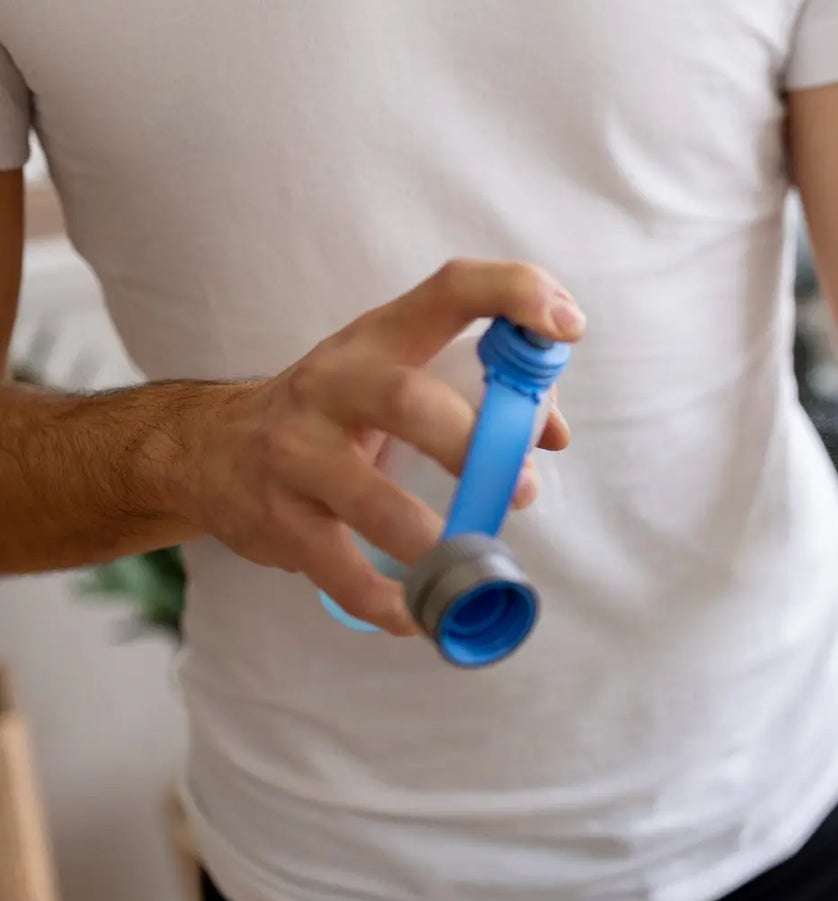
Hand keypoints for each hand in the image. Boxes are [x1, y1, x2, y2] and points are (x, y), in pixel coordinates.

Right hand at [179, 260, 583, 633]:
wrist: (208, 447)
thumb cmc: (337, 413)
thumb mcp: (394, 377)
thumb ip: (481, 394)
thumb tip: (551, 436)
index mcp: (380, 338)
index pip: (451, 288)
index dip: (514, 295)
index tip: (567, 326)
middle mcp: (332, 384)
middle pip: (405, 399)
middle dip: (471, 444)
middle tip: (522, 488)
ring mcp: (296, 451)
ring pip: (370, 497)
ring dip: (433, 539)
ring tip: (471, 563)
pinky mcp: (277, 516)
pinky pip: (338, 568)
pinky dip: (387, 600)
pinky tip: (416, 613)